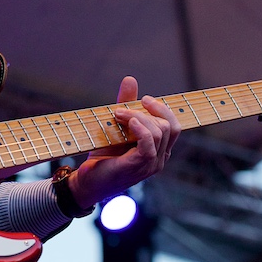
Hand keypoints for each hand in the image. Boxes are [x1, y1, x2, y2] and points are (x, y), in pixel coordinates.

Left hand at [67, 76, 179, 209]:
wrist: (87, 181)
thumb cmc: (103, 157)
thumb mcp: (116, 127)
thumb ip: (126, 105)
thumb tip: (131, 79)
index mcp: (158, 150)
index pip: (175, 126)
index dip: (163, 109)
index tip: (145, 99)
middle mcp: (159, 159)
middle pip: (170, 126)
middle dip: (149, 111)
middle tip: (124, 107)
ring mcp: (151, 165)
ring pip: (160, 132)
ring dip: (138, 117)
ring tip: (118, 114)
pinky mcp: (138, 166)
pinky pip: (149, 143)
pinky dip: (140, 128)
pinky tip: (128, 122)